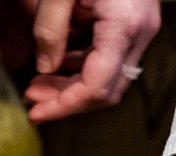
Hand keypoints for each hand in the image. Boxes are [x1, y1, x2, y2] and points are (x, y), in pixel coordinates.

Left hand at [22, 0, 160, 122]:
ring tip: (38, 85)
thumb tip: (44, 67)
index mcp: (124, 25)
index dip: (65, 105)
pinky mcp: (136, 23)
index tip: (37, 112)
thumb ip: (50, 29)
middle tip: (33, 100)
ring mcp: (142, 28)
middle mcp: (140, 32)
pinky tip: (56, 64)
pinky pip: (111, 58)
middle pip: (106, 90)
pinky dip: (83, 67)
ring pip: (110, 78)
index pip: (97, 86)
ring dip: (73, 86)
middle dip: (68, 100)